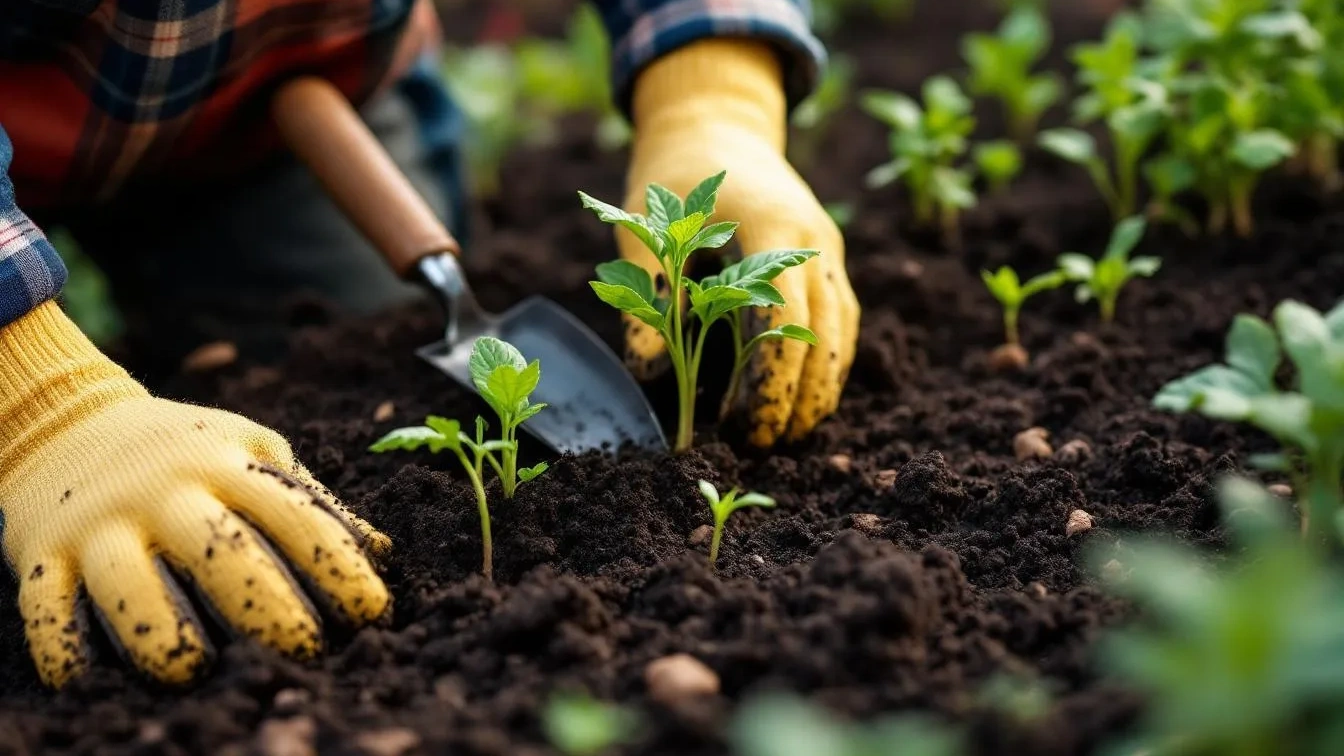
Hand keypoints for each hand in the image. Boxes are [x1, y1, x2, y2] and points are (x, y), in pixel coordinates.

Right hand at [0, 303, 390, 686]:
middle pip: (219, 551)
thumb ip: (310, 499)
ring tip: (194, 672)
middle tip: (304, 652)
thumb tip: (382, 551)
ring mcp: (100, 523)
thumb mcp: (251, 450)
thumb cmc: (185, 450)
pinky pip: (46, 607)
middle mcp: (164, 493)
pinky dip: (63, 646)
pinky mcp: (43, 554)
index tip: (371, 613)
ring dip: (160, 634)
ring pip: (128, 583)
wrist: (68, 421)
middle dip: (265, 606)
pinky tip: (89, 679)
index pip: (294, 516)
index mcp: (226, 464)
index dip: (337, 566)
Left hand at [620, 40, 859, 445]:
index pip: (781, 314)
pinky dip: (827, 365)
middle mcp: (811, 238)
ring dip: (819, 389)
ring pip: (841, 332)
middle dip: (796, 396)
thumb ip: (645, 294)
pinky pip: (841, 321)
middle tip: (759, 445)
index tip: (740, 422)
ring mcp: (827, 248)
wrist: (717, 125)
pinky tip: (804, 402)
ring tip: (785, 437)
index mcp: (767, 224)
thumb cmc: (669, 176)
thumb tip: (649, 374)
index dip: (768, 376)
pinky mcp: (828, 260)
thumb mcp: (640, 225)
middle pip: (821, 332)